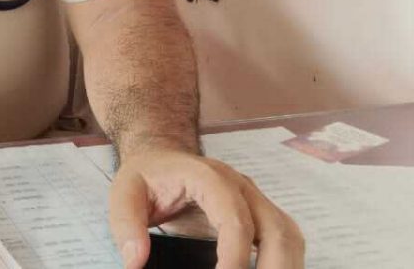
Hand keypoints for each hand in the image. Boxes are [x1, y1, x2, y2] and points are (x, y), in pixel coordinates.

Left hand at [109, 148, 303, 268]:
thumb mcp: (124, 192)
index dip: (235, 256)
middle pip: (276, 229)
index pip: (235, 220)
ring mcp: (255, 200)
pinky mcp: (260, 215)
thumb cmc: (146, 175)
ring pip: (289, 236)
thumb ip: (126, 225)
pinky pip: (284, 241)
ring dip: (284, 268)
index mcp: (209, 177)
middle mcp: (240, 187)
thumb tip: (136, 262)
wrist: (161, 156)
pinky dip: (282, 265)